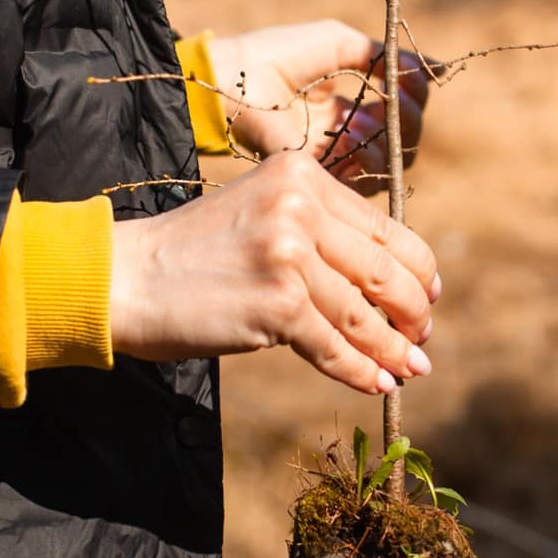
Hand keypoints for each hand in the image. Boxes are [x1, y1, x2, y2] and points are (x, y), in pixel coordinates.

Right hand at [109, 152, 442, 392]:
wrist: (128, 277)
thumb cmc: (193, 252)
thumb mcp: (259, 211)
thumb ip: (315, 228)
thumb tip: (386, 280)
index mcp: (301, 175)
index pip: (382, 226)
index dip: (416, 265)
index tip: (429, 293)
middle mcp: (299, 207)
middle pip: (386, 267)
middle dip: (414, 309)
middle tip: (422, 335)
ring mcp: (289, 254)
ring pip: (364, 313)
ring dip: (395, 347)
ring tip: (412, 367)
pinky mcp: (276, 303)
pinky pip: (335, 346)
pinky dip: (361, 369)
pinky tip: (379, 383)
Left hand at [203, 21, 431, 194]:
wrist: (234, 79)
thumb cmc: (277, 55)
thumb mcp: (341, 44)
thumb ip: (388, 58)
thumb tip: (441, 68)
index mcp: (353, 105)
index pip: (405, 111)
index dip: (415, 95)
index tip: (409, 75)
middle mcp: (350, 137)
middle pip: (406, 141)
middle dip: (408, 120)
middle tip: (393, 100)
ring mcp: (338, 161)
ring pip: (393, 163)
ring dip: (390, 137)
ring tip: (365, 117)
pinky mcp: (323, 179)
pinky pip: (367, 180)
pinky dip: (370, 155)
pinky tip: (354, 131)